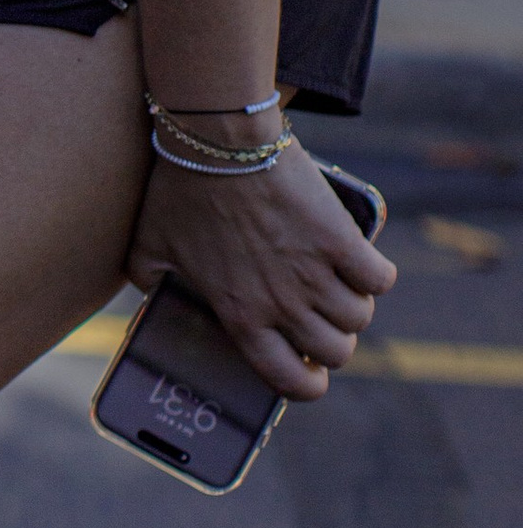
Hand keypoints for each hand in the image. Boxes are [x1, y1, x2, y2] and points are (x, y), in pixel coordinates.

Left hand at [128, 140, 394, 401]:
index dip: (306, 386)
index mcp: (240, 315)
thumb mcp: (147, 246)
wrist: (219, 141)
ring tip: (339, 290)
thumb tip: (156, 298)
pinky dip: (377, 275)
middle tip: (320, 322)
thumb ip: (151, 282)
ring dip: (353, 309)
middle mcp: (283, 304)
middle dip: (331, 345)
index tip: (308, 374)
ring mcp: (315, 273)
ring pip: (359, 318)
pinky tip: (362, 264)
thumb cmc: (179, 190)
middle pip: (335, 352)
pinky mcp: (340, 239)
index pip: (288, 379)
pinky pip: (380, 278)